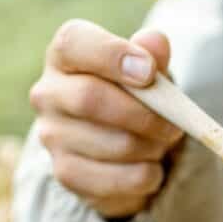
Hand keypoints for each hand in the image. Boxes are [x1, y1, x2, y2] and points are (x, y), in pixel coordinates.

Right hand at [30, 19, 184, 216]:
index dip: (113, 55)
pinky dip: (147, 175)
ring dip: (152, 147)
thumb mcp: (150, 71)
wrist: (125, 147)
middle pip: (90, 98)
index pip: (74, 43)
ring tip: (160, 143)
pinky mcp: (66, 173)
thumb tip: (155, 42)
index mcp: (65, 55)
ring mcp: (52, 136)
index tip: (149, 72)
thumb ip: (153, 54)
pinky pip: (118, 179)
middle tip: (174, 124)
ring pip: (114, 144)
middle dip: (144, 114)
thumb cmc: (136, 95)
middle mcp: (48, 93)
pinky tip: (148, 166)